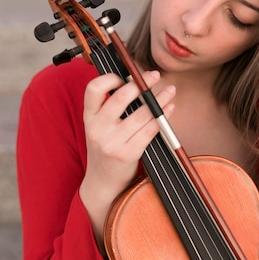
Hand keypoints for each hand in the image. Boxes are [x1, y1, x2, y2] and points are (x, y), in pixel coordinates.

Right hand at [79, 70, 175, 246]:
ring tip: (170, 91)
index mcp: (89, 118)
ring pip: (141, 114)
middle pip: (121, 97)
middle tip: (155, 75)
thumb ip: (110, 109)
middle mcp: (97, 128)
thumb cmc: (105, 151)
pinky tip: (169, 109)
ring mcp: (112, 142)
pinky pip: (150, 130)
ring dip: (159, 99)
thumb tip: (137, 83)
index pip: (93, 89)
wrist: (102, 184)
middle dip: (141, 83)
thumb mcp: (99, 128)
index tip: (126, 77)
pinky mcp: (127, 154)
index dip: (110, 78)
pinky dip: (162, 117)